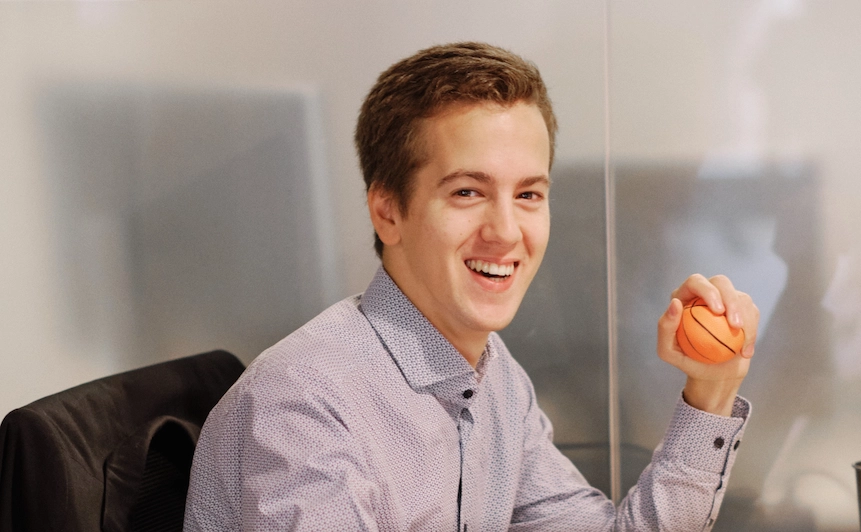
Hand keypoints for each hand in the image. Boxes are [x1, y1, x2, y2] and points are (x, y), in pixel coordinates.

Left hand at [657, 274, 759, 415]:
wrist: (713, 374)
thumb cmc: (689, 362)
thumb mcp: (668, 352)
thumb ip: (665, 328)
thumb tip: (675, 303)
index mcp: (685, 297)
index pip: (695, 282)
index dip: (708, 290)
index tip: (718, 311)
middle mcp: (706, 294)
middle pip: (722, 282)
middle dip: (732, 301)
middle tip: (735, 326)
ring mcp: (727, 300)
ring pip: (741, 298)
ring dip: (746, 322)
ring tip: (741, 349)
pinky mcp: (744, 310)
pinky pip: (752, 312)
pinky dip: (752, 333)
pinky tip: (745, 352)